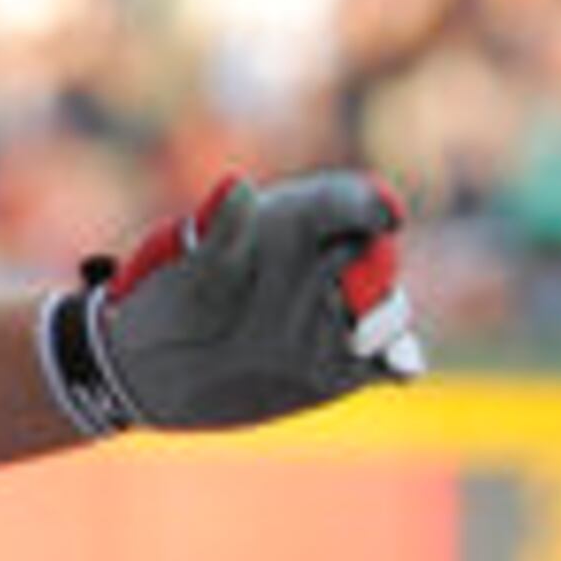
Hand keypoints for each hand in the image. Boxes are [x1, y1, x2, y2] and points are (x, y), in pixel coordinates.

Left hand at [53, 173, 424, 434]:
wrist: (158, 373)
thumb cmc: (171, 304)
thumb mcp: (189, 270)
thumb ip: (220, 230)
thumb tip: (238, 186)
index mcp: (294, 223)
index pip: (343, 202)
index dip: (368, 204)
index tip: (386, 214)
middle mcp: (326, 264)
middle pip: (377, 255)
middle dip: (378, 270)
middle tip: (355, 291)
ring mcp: (339, 315)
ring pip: (388, 307)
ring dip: (385, 318)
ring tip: (360, 339)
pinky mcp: (345, 363)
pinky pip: (387, 358)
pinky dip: (401, 360)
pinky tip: (401, 368)